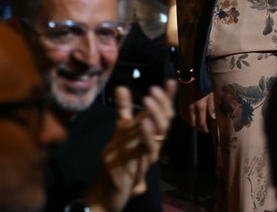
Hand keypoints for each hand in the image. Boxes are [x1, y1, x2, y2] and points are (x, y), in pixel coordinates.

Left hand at [87, 82, 176, 211]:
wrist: (107, 193)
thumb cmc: (118, 162)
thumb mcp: (120, 131)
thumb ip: (123, 110)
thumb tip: (121, 87)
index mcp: (149, 134)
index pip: (161, 113)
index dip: (166, 98)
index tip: (169, 82)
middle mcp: (153, 144)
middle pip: (164, 122)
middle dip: (161, 104)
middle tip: (154, 89)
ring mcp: (148, 156)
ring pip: (158, 134)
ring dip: (155, 116)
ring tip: (149, 100)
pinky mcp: (140, 166)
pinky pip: (146, 150)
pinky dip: (146, 136)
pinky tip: (144, 123)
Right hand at [179, 82, 215, 133]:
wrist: (190, 75)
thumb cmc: (202, 84)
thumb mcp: (210, 95)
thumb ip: (211, 107)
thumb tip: (213, 118)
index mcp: (200, 108)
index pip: (201, 124)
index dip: (204, 129)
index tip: (207, 131)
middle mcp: (190, 110)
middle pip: (193, 124)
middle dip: (198, 128)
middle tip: (202, 129)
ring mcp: (184, 106)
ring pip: (187, 120)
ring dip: (192, 124)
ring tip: (196, 124)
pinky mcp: (179, 103)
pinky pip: (181, 114)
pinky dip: (185, 118)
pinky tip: (188, 118)